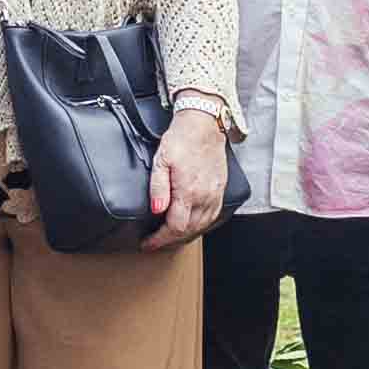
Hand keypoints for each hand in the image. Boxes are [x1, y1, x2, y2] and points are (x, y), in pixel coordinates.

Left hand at [143, 103, 231, 248]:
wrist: (204, 124)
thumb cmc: (182, 138)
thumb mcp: (161, 160)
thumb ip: (158, 187)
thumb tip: (156, 210)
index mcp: (188, 191)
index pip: (175, 227)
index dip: (160, 239)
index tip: (149, 243)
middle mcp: (204, 196)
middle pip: (188, 231)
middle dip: (170, 240)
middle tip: (156, 242)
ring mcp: (214, 194)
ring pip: (201, 226)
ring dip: (185, 235)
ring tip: (170, 237)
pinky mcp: (220, 190)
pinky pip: (212, 216)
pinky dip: (200, 226)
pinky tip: (192, 224)